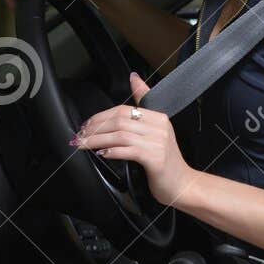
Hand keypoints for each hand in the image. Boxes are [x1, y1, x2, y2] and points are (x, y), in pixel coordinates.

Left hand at [71, 71, 198, 207]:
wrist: (183, 185)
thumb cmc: (165, 162)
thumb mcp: (155, 132)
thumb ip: (143, 108)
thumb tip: (134, 78)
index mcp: (158, 118)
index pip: (124, 109)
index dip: (101, 116)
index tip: (86, 125)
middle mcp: (159, 127)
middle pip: (119, 120)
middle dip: (95, 128)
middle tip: (80, 136)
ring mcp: (158, 142)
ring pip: (120, 135)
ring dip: (97, 140)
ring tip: (84, 145)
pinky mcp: (155, 158)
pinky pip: (127, 150)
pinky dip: (112, 151)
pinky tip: (101, 154)